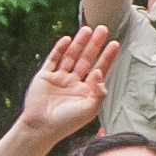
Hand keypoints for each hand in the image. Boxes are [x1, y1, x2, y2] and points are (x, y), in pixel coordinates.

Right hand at [16, 26, 119, 146]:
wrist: (41, 127)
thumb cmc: (67, 122)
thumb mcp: (89, 110)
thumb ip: (99, 92)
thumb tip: (99, 72)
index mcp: (86, 91)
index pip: (100, 69)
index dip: (107, 56)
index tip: (115, 43)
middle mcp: (73, 83)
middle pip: (86, 59)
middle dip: (94, 44)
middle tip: (103, 28)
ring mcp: (59, 78)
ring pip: (71, 56)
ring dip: (79, 43)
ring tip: (87, 29)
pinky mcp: (45, 76)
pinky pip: (53, 59)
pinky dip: (59, 49)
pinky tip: (66, 39)